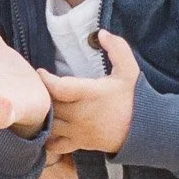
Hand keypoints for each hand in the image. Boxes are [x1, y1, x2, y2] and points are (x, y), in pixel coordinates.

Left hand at [38, 29, 139, 155]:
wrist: (144, 129)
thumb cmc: (134, 98)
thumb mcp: (129, 70)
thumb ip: (118, 48)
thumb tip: (102, 33)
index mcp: (90, 94)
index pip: (59, 88)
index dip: (45, 80)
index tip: (40, 72)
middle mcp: (80, 114)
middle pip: (50, 106)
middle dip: (40, 96)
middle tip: (34, 87)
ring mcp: (78, 131)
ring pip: (49, 125)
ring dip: (42, 116)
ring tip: (37, 105)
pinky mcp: (79, 144)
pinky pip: (56, 145)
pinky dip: (47, 139)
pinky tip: (44, 128)